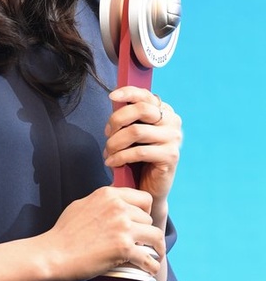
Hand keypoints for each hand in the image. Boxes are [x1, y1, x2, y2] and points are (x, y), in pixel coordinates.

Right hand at [45, 185, 165, 280]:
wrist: (54, 253)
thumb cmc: (64, 232)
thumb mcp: (82, 205)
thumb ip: (101, 202)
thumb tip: (112, 204)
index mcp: (109, 194)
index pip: (143, 198)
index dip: (145, 212)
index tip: (142, 223)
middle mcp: (118, 207)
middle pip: (149, 218)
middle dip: (147, 231)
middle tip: (143, 243)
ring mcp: (123, 227)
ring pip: (155, 235)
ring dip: (156, 247)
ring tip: (154, 255)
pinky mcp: (124, 247)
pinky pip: (149, 257)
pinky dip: (153, 265)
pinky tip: (151, 268)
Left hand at [103, 86, 181, 205]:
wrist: (148, 188)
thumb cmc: (137, 158)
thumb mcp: (132, 134)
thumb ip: (128, 117)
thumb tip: (114, 99)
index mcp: (165, 111)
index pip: (146, 95)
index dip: (128, 92)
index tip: (111, 97)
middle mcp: (172, 121)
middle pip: (141, 110)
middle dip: (117, 120)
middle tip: (107, 135)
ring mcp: (174, 138)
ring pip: (136, 131)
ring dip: (115, 142)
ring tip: (108, 152)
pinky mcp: (171, 156)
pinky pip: (139, 152)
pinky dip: (120, 157)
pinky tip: (111, 162)